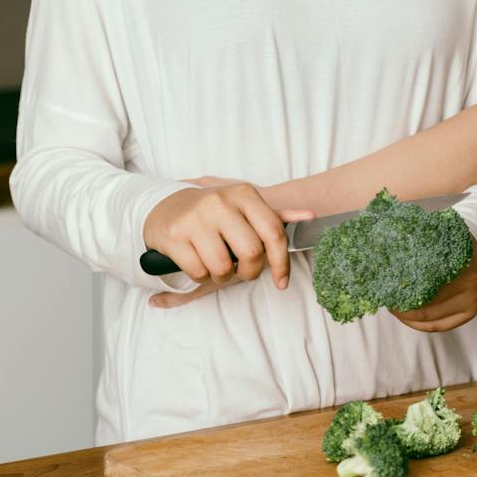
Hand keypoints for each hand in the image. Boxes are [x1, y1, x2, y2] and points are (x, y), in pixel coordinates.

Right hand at [143, 179, 312, 304]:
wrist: (166, 207)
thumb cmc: (214, 212)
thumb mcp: (245, 207)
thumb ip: (276, 215)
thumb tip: (310, 216)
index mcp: (244, 195)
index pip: (273, 233)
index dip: (281, 263)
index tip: (281, 281)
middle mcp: (220, 203)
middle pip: (251, 253)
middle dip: (250, 272)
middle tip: (243, 271)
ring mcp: (196, 219)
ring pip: (223, 267)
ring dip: (223, 276)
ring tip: (218, 264)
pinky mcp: (174, 236)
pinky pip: (198, 272)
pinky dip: (201, 275)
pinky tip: (198, 261)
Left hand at [392, 238, 476, 332]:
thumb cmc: (451, 244)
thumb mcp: (441, 236)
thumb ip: (423, 240)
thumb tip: (393, 241)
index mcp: (463, 263)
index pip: (427, 282)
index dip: (404, 286)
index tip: (387, 284)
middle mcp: (471, 285)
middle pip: (428, 305)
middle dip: (403, 305)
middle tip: (387, 298)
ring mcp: (472, 302)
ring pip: (431, 319)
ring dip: (408, 316)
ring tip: (393, 307)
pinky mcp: (469, 314)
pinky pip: (438, 326)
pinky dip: (419, 324)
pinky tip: (406, 316)